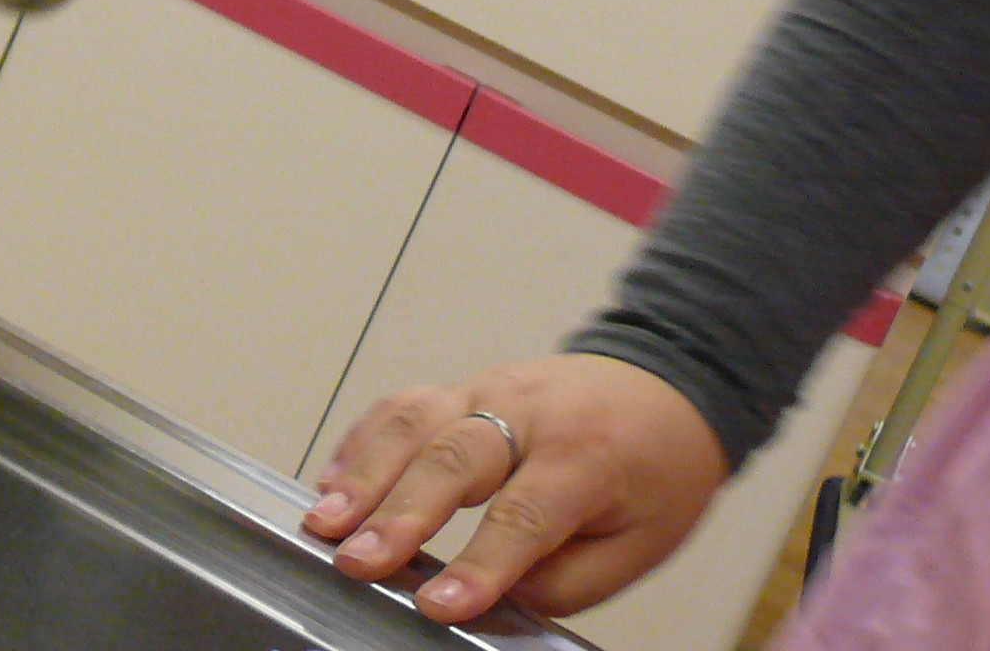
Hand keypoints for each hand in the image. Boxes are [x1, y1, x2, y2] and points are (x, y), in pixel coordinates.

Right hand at [304, 353, 728, 623]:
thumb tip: (491, 601)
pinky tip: (331, 482)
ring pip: (414, 421)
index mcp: (587, 456)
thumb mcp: (640, 543)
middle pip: (454, 456)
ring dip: (363, 472)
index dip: (479, 563)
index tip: (437, 606)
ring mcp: (487, 388)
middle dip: (400, 512)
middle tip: (357, 559)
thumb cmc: (655, 472)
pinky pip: (400, 405)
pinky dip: (360, 442)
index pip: (524, 514)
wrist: (664, 385)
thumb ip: (565, 577)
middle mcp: (529, 412)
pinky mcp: (460, 384)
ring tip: (325, 520)